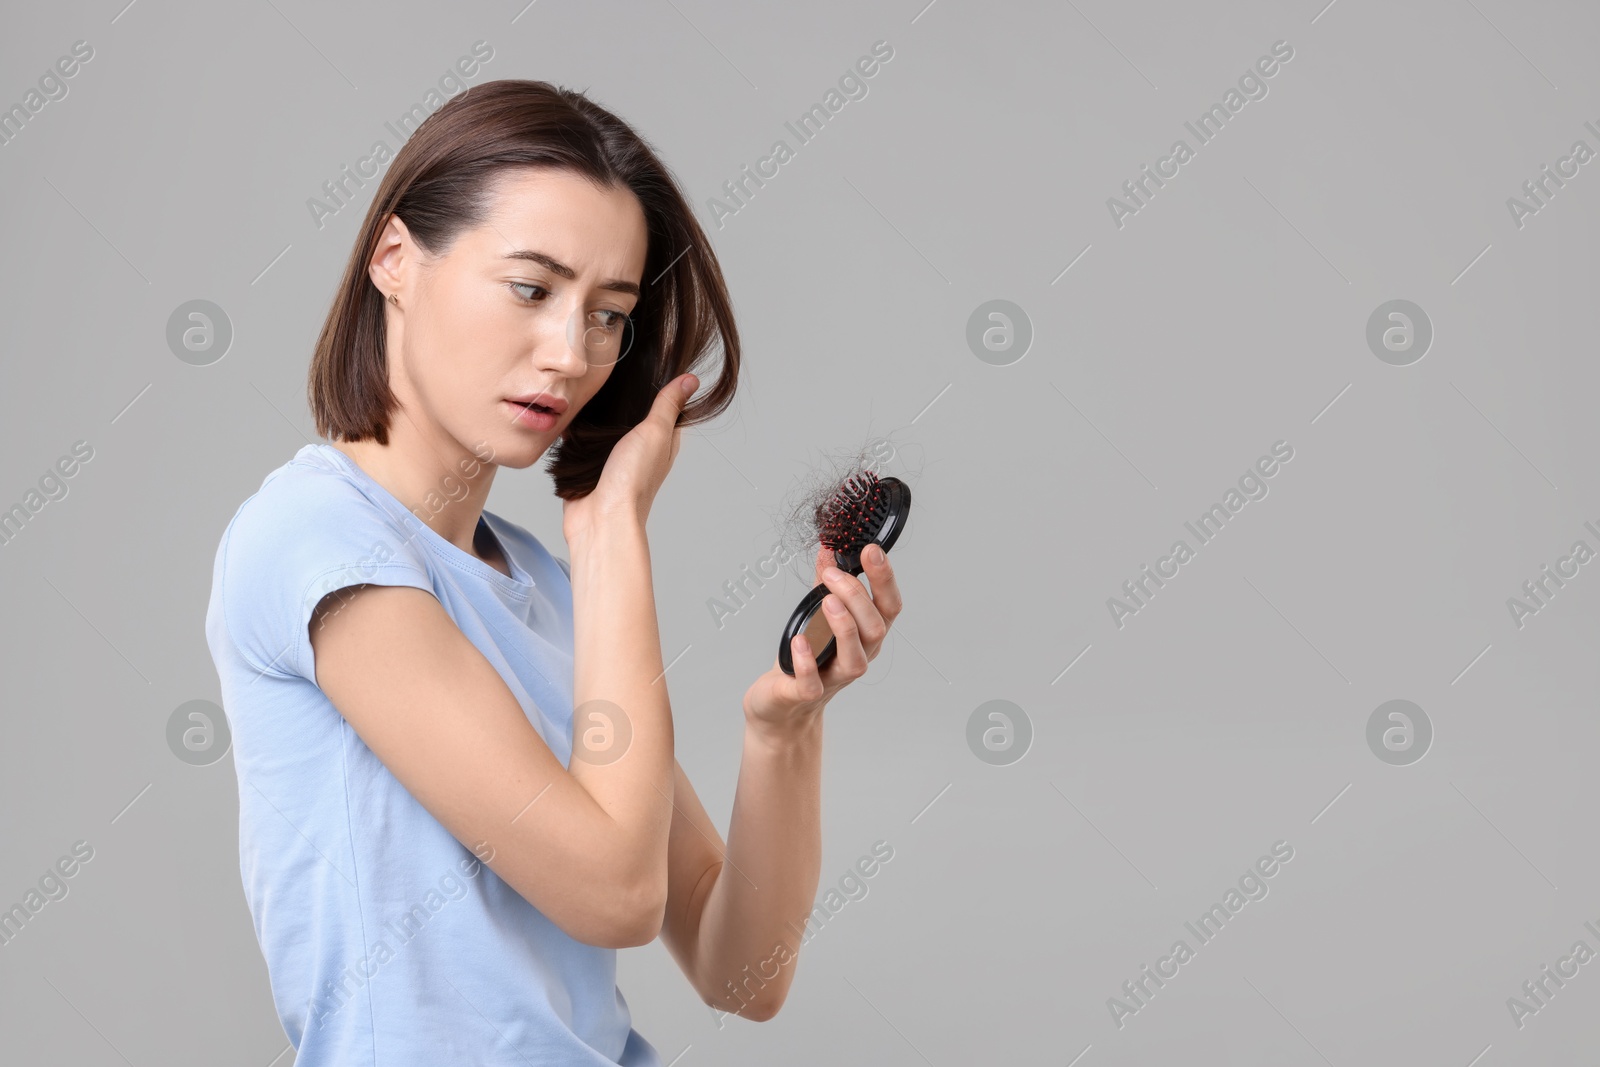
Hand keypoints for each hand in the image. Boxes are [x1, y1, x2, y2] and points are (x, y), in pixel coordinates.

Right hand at [562, 373, 695, 541]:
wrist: (600, 517)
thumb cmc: (632, 482)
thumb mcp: (655, 433)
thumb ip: (668, 406)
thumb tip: (691, 380)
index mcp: (662, 442)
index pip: (666, 409)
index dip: (659, 388)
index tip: (649, 361)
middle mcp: (639, 450)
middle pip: (631, 416)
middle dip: (621, 398)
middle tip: (608, 370)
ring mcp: (612, 459)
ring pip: (604, 427)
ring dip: (595, 413)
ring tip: (586, 386)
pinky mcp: (587, 465)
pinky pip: (580, 441)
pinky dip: (574, 430)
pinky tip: (567, 414)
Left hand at [742, 542, 903, 731]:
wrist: (781, 705)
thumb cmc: (806, 656)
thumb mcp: (816, 615)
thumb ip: (825, 585)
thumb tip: (829, 551)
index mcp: (865, 634)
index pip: (889, 606)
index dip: (884, 578)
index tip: (871, 550)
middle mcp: (858, 656)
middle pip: (875, 629)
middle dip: (857, 597)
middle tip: (833, 575)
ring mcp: (834, 678)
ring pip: (855, 659)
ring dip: (844, 627)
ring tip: (827, 601)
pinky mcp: (806, 694)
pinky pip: (813, 683)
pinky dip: (807, 662)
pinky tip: (800, 640)